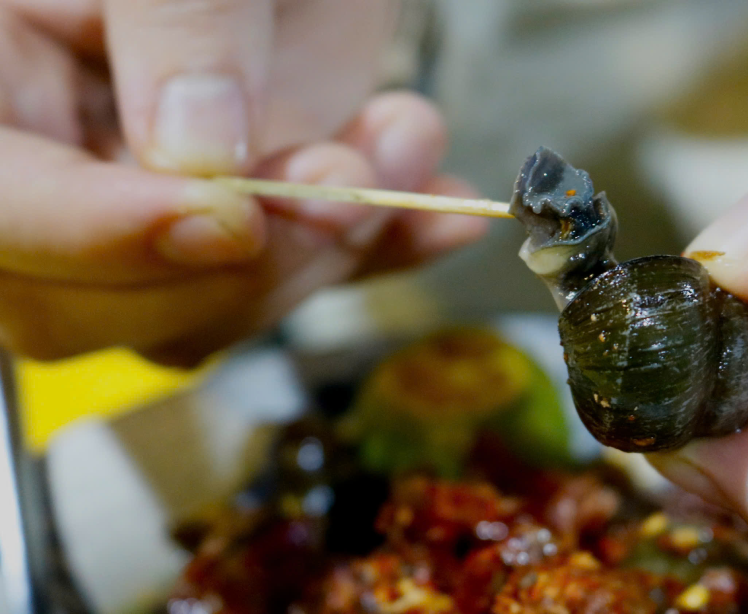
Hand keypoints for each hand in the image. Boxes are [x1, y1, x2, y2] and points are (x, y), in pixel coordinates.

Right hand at [0, 1, 485, 364]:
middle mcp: (59, 165)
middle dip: (241, 262)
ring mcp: (155, 207)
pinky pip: (294, 286)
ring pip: (200, 319)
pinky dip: (374, 256)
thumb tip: (200, 156)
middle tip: (337, 177)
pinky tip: (432, 214)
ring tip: (397, 143)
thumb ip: (180, 27)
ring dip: (322, 257)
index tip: (227, 213)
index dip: (100, 234)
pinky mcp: (250, 222)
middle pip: (89, 306)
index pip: (2, 209)